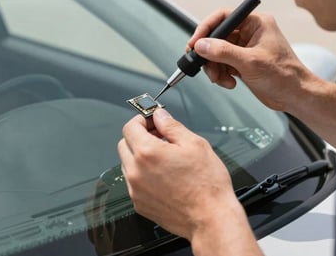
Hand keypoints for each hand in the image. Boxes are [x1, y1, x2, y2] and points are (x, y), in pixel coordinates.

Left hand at [118, 109, 236, 240]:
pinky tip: (163, 175)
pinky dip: (143, 174)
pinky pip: (133, 182)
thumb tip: (160, 116)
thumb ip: (171, 126)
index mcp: (148, 153)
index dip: (141, 119)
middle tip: (159, 136)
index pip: (130, 127)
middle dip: (139, 136)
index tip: (151, 121)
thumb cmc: (207, 185)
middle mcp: (136, 172)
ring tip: (164, 157)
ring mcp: (136, 190)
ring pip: (127, 163)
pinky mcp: (139, 204)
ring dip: (140, 155)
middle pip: (124, 144)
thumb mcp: (194, 144)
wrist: (211, 219)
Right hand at [188, 9, 311, 111]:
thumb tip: (200, 45)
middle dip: (209, 54)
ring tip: (220, 79)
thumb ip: (223, 52)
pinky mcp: (242, 62)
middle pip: (217, 37)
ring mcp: (245, 48)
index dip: (206, 28)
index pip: (224, 17)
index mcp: (256, 23)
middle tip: (204, 66)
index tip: (194, 43)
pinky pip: (222, 64)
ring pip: (216, 53)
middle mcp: (249, 33)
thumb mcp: (250, 62)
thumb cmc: (284, 76)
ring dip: (214, 67)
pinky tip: (229, 83)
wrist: (295, 96)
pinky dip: (220, 74)